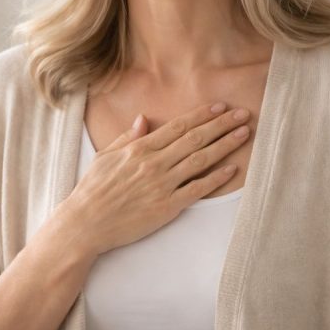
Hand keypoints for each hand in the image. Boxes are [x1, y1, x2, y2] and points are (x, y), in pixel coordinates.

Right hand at [60, 103, 250, 256]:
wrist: (85, 223)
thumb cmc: (92, 190)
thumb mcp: (105, 157)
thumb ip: (127, 137)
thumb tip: (143, 119)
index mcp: (139, 149)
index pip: (177, 127)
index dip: (201, 116)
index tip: (219, 107)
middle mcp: (154, 163)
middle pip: (195, 139)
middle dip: (221, 124)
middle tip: (242, 113)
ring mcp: (162, 185)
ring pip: (201, 160)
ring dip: (225, 145)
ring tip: (244, 133)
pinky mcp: (167, 207)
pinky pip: (197, 189)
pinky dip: (216, 178)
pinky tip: (232, 169)